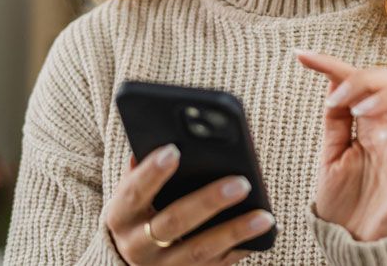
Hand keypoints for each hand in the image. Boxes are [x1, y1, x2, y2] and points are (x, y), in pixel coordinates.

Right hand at [105, 144, 274, 264]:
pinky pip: (219, 264)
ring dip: (234, 232)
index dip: (152, 173)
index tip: (174, 150)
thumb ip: (142, 168)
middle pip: (173, 222)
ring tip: (265, 216)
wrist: (133, 259)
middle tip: (240, 183)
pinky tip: (266, 232)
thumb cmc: (138, 211)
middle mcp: (138, 246)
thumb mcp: (131, 193)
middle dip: (208, 202)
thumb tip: (161, 135)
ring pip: (201, 250)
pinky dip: (244, 247)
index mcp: (120, 217)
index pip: (134, 193)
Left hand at [296, 50, 386, 241]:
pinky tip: (384, 138)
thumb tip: (329, 77)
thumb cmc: (347, 204)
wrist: (353, 245)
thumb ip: (336, 119)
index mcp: (375, 123)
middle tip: (339, 97)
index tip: (302, 56)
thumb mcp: (332, 154)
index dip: (333, 63)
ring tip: (360, 113)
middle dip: (368, 78)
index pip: (364, 80)